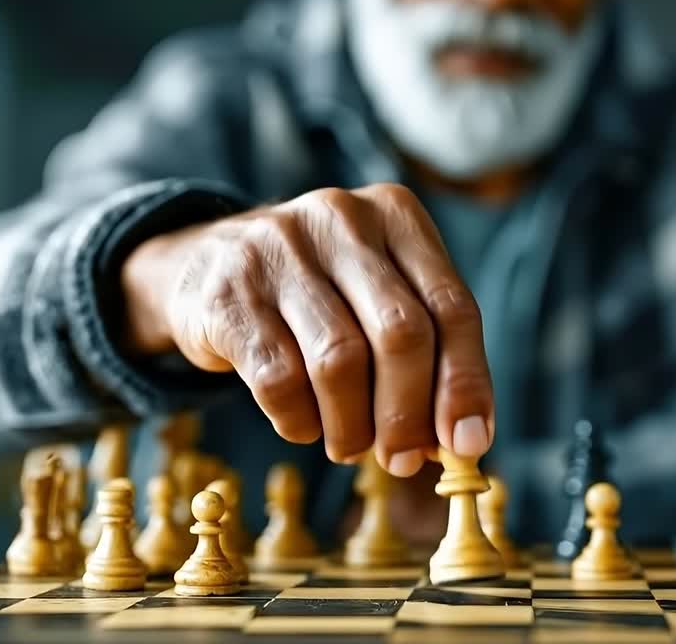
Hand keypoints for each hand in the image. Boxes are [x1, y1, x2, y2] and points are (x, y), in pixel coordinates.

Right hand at [120, 184, 493, 476]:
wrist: (207, 262)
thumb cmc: (320, 292)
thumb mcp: (377, 295)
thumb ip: (424, 353)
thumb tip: (460, 440)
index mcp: (396, 215)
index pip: (452, 306)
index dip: (466, 383)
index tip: (468, 444)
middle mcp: (342, 220)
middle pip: (400, 333)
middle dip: (408, 413)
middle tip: (403, 460)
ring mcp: (279, 250)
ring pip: (339, 360)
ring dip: (353, 425)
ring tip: (350, 446)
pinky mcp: (228, 293)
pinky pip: (278, 379)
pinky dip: (300, 420)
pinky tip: (304, 425)